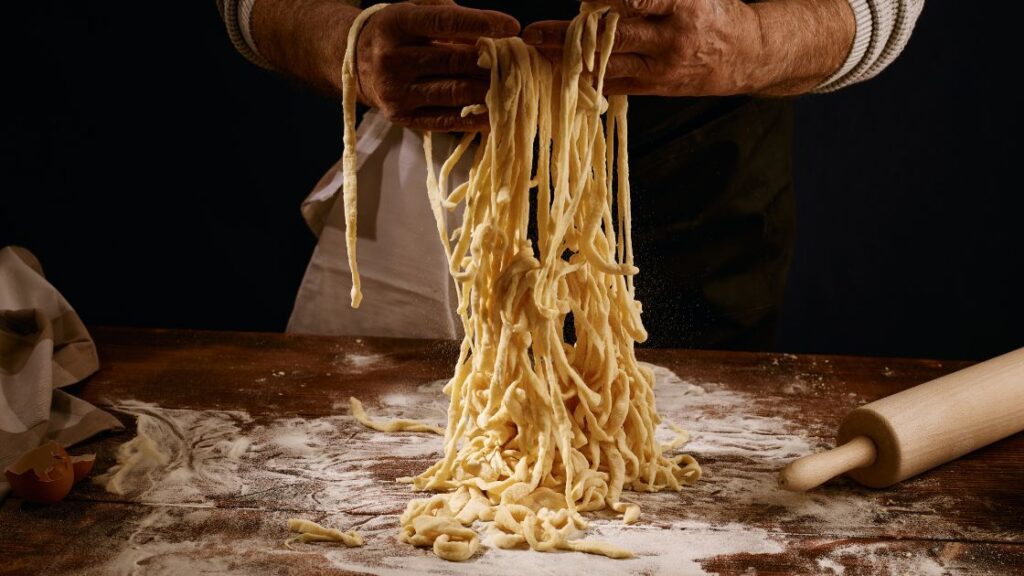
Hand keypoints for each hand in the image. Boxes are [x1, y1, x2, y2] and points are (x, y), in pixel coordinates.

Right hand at [355, 1, 519, 130]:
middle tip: (519, 62)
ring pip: (454, 92)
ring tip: (512, 86)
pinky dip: (473, 118)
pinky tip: (494, 113)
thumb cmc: (397, 32)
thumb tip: (490, 35)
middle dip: (491, 61)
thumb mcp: (414, 10)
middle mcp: (392, 58)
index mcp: (397, 23)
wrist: (353, 62)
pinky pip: (445, 120)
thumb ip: (449, 15)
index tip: (512, 27)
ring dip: (488, 90)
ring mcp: (396, 91)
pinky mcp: (401, 117)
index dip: (481, 23)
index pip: (445, 22)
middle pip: (454, 61)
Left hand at [522, 0, 854, 96]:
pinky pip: (618, 85)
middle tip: (534, 32)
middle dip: (569, 34)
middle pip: (613, 35)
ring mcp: (664, 68)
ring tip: (539, 52)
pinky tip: (562, 73)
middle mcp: (673, 39)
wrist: (749, 54)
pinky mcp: (658, 88)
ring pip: (610, 65)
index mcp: (685, 5)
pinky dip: (588, 79)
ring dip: (569, 60)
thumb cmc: (714, 13)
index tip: (582, 0)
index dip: (606, 0)